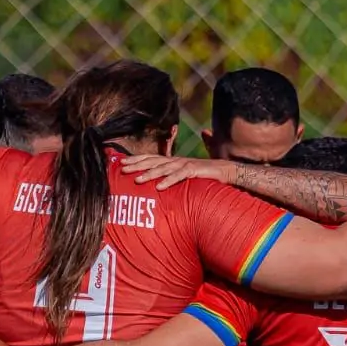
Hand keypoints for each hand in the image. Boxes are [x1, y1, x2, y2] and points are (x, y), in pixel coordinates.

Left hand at [120, 155, 235, 190]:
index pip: (150, 158)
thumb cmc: (203, 176)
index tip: (122, 163)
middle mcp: (176, 161)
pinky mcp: (194, 170)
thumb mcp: (184, 176)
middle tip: (123, 169)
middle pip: (153, 161)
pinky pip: (179, 176)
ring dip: (150, 174)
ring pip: (164, 168)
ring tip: (137, 180)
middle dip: (137, 165)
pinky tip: (159, 187)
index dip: (136, 159)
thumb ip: (172, 176)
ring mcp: (185, 164)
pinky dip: (169, 181)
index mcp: (172, 161)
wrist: (225, 171)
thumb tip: (158, 184)